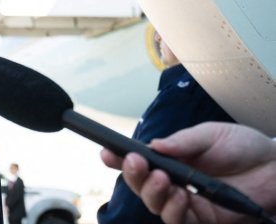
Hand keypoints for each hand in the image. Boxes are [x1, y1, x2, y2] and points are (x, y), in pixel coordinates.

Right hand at [100, 122, 275, 223]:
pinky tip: (180, 197)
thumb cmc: (243, 147)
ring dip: (153, 193)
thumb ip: (184, 141)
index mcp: (170, 159)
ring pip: (156, 205)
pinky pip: (180, 221)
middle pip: (141, 186)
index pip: (139, 161)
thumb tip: (154, 144)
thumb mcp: (212, 134)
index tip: (107, 152)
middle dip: (133, 175)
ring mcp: (187, 203)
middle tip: (136, 162)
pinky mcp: (203, 220)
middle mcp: (173, 182)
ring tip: (162, 178)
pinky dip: (174, 210)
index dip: (119, 159)